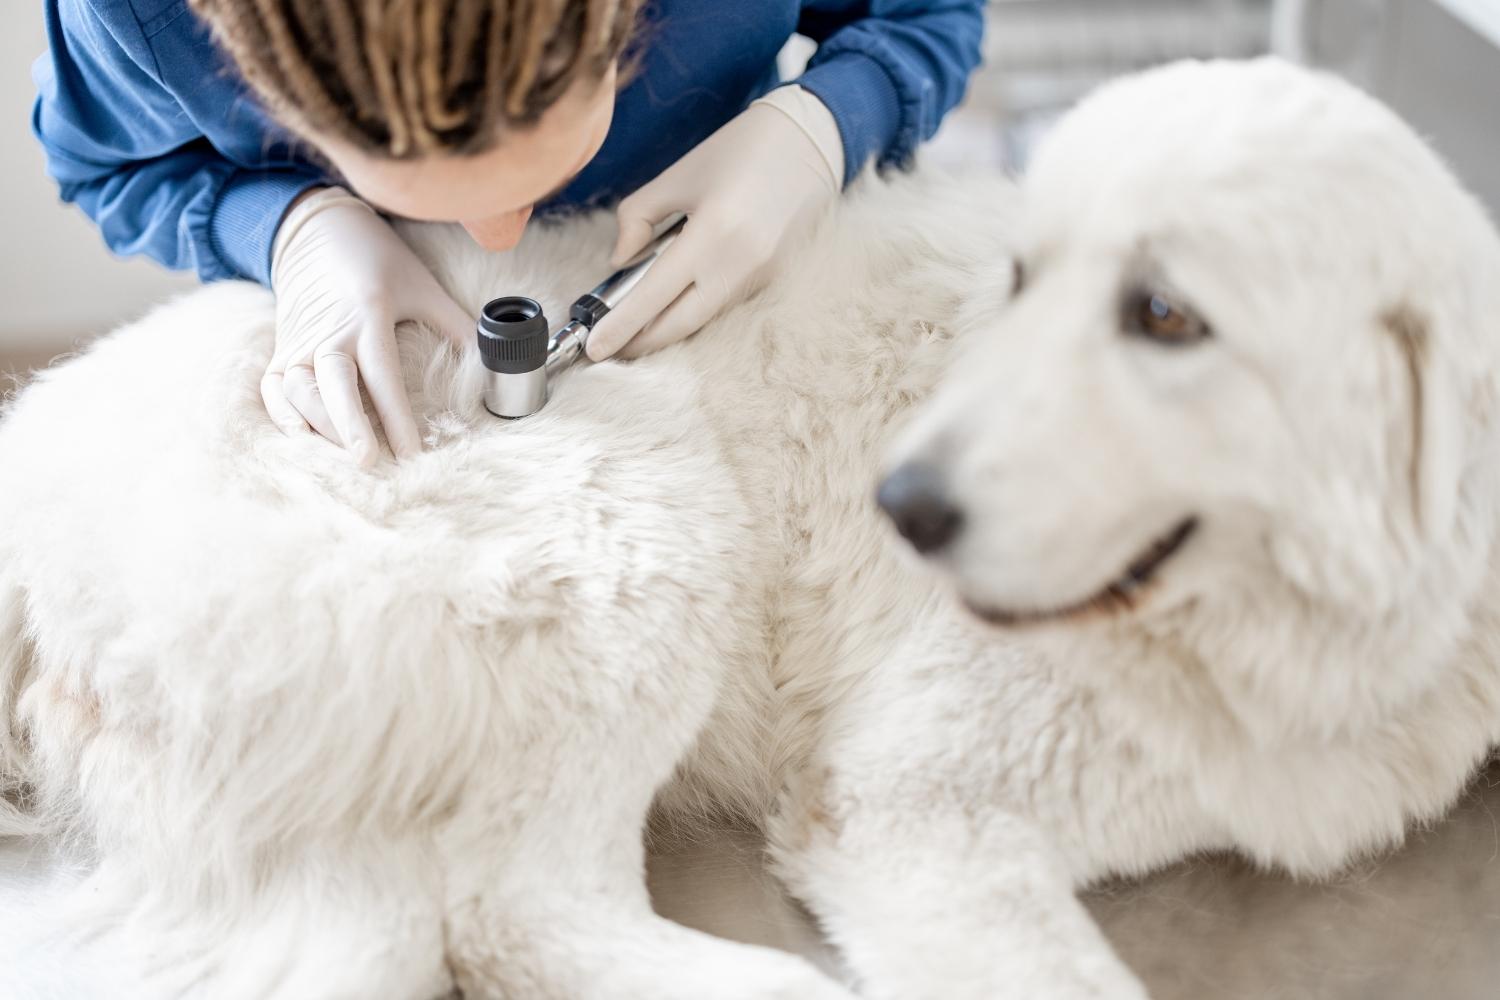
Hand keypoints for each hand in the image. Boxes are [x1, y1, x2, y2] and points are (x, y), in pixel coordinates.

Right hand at [263, 187, 472, 465]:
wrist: (318, 230)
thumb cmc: (378, 261)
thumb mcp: (422, 286)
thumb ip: (457, 326)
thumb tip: (492, 366)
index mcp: (368, 315)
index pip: (382, 375)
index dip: (396, 417)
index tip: (411, 452)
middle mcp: (328, 332)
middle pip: (333, 385)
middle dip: (349, 426)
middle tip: (367, 462)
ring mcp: (299, 341)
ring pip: (299, 390)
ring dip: (320, 426)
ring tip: (346, 458)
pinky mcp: (282, 348)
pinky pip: (273, 388)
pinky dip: (283, 415)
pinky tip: (301, 439)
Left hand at [586, 85, 844, 360]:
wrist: (811, 140)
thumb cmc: (739, 150)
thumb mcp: (677, 176)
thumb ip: (637, 218)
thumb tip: (620, 260)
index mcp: (712, 232)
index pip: (655, 295)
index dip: (621, 326)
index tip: (595, 348)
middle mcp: (740, 263)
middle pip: (680, 324)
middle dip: (642, 341)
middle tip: (610, 346)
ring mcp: (762, 276)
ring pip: (704, 318)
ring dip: (669, 325)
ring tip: (637, 321)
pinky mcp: (774, 279)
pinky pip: (725, 303)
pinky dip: (696, 307)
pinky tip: (678, 299)